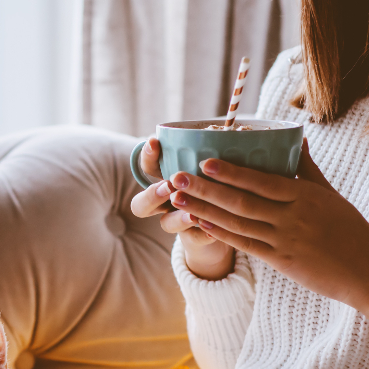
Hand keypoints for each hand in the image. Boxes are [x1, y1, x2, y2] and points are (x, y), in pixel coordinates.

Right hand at [129, 136, 234, 279]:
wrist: (227, 224)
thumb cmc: (219, 184)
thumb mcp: (215, 165)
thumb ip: (212, 152)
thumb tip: (226, 129)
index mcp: (166, 179)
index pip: (147, 167)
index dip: (147, 156)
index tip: (154, 142)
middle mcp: (165, 203)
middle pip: (141, 205)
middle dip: (153, 195)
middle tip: (169, 186)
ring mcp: (177, 222)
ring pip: (166, 224)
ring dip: (178, 218)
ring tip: (193, 214)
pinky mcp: (193, 240)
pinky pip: (194, 239)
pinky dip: (204, 235)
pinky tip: (214, 232)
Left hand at [166, 141, 368, 368]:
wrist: (368, 272)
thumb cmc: (351, 230)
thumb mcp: (332, 195)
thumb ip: (309, 169)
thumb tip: (297, 140)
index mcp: (304, 195)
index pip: (260, 180)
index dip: (230, 171)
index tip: (204, 160)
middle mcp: (292, 217)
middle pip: (240, 201)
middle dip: (205, 188)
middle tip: (176, 178)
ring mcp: (284, 241)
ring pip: (237, 223)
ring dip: (205, 210)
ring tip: (178, 199)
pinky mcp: (280, 262)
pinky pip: (245, 245)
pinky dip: (222, 233)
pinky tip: (201, 223)